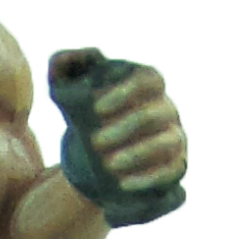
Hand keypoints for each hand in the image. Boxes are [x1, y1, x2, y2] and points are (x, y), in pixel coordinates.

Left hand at [48, 48, 186, 197]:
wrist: (94, 154)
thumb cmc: (83, 113)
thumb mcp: (65, 88)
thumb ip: (63, 63)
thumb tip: (87, 54)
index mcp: (146, 85)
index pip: (149, 79)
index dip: (126, 91)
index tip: (96, 108)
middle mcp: (166, 109)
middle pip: (156, 113)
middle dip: (126, 128)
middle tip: (94, 142)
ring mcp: (174, 137)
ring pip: (168, 142)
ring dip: (139, 153)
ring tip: (108, 165)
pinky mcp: (174, 165)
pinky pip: (171, 171)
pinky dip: (149, 178)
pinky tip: (123, 184)